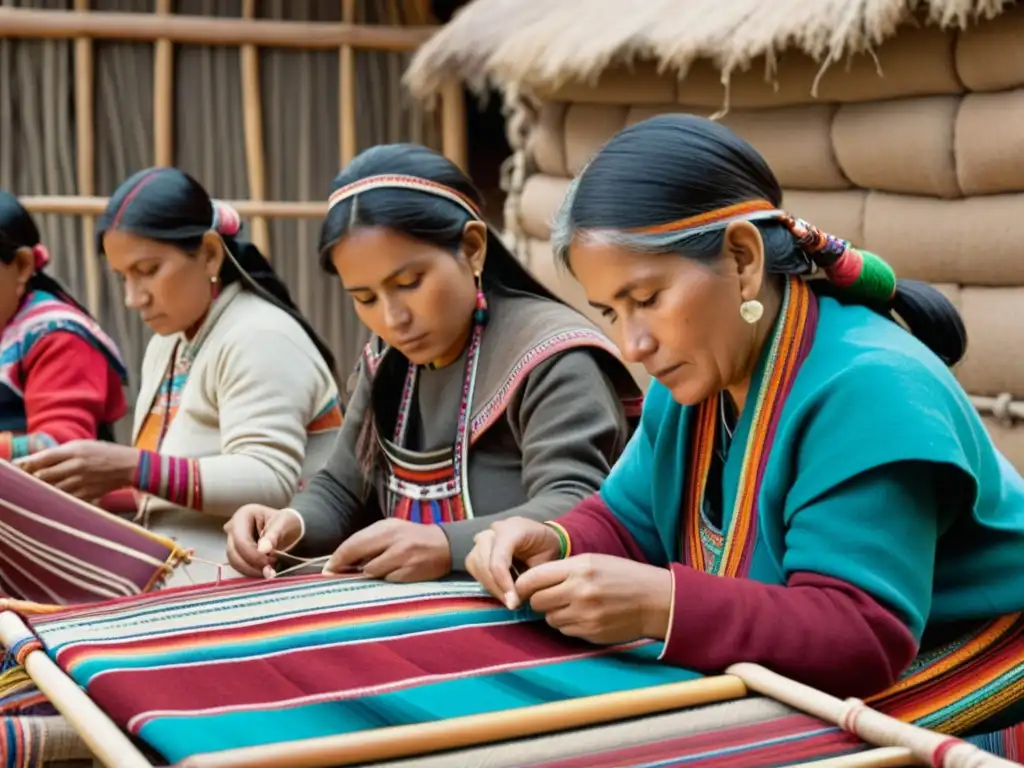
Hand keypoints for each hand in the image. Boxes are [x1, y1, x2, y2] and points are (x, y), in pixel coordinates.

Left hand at [16, 441, 138, 503]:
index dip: (28, 463)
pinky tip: (55, 497)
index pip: (44, 457)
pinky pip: (66, 498)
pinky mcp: (87, 493)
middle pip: (44, 475)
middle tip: (28, 480)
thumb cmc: (106, 453)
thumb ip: (63, 452)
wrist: (130, 466)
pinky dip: (57, 498)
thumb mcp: (84, 445)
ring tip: (39, 489)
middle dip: (33, 478)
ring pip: (52, 489)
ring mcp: (82, 481)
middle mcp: (76, 466)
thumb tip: (40, 460)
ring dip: (43, 490)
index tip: (20, 467)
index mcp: (75, 450)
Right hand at [224, 505, 303, 578]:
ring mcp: (232, 541)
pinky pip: (239, 566)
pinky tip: (265, 571)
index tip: (268, 561)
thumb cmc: (285, 522)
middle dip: (252, 563)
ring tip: (270, 568)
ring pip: (234, 561)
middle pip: (233, 552)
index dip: (252, 554)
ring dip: (251, 570)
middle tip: (270, 567)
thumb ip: (273, 536)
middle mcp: (233, 527)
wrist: (288, 529)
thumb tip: (263, 550)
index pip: (240, 539)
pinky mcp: (236, 553)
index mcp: (243, 515)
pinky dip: (251, 571)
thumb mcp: (283, 524)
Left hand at [323, 518, 450, 581]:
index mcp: (386, 527)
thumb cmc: (412, 538)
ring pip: (371, 572)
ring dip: (367, 575)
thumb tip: (343, 559)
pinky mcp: (411, 572)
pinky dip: (385, 579)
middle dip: (343, 568)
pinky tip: (391, 575)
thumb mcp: (391, 530)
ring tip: (374, 572)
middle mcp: (394, 540)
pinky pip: (388, 581)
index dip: (337, 558)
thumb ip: (370, 541)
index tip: (328, 569)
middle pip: (358, 556)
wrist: (445, 545)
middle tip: (335, 576)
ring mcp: (403, 556)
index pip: (353, 543)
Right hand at [465, 516, 562, 608]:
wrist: (543, 537)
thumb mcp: (547, 562)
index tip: (513, 603)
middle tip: (512, 604)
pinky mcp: (478, 546)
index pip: (498, 560)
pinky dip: (486, 581)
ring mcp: (484, 536)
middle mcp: (494, 530)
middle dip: (497, 588)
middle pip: (483, 563)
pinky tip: (501, 588)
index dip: (503, 584)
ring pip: (475, 565)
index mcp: (513, 529)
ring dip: (490, 586)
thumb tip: (516, 598)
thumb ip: (531, 578)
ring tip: (508, 597)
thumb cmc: (547, 548)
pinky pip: (474, 567)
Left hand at [515, 554, 672, 645]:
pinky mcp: (591, 633)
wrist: (655, 600)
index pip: (532, 579)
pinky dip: (569, 625)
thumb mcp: (593, 561)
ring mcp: (585, 615)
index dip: (522, 585)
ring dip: (555, 614)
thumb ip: (562, 570)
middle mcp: (580, 592)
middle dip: (539, 600)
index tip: (521, 588)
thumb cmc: (622, 576)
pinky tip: (585, 616)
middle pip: (537, 602)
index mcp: (579, 568)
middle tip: (552, 597)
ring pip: (549, 619)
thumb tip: (528, 584)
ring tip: (574, 605)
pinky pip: (565, 631)